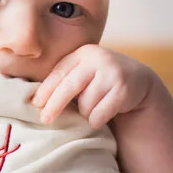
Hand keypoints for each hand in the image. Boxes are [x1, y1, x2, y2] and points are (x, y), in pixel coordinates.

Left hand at [31, 44, 157, 128]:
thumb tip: (35, 101)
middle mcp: (98, 59)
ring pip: (86, 105)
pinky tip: (103, 115)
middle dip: (55, 105)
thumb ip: (65, 79)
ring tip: (91, 110)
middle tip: (45, 119)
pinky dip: (97, 120)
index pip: (59, 72)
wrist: (138, 81)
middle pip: (70, 87)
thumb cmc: (100, 81)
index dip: (46, 90)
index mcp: (84, 53)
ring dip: (84, 114)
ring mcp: (112, 73)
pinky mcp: (124, 90)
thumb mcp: (84, 73)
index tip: (35, 104)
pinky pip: (100, 114)